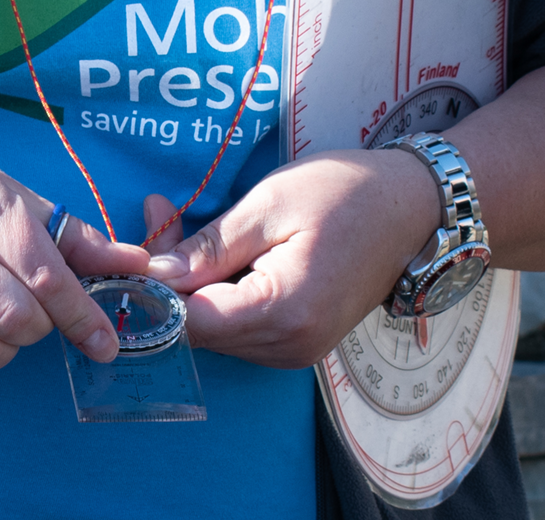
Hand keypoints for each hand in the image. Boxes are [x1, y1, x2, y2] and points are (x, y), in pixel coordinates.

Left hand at [143, 149, 437, 368]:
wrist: (415, 208)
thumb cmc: (347, 194)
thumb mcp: (269, 206)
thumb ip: (209, 247)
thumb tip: (153, 275)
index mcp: (283, 312)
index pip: (190, 321)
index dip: (152, 289)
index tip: (129, 248)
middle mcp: (288, 347)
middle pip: (198, 328)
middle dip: (167, 278)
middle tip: (155, 212)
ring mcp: (295, 352)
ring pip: (214, 329)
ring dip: (189, 282)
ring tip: (174, 221)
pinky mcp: (297, 343)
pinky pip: (239, 326)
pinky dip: (216, 291)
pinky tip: (209, 250)